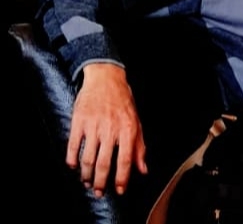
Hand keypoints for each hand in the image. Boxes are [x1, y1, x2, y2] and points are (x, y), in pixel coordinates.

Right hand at [67, 63, 147, 196]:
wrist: (106, 79)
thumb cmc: (123, 101)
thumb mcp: (136, 122)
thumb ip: (139, 147)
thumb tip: (143, 169)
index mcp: (127, 129)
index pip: (125, 160)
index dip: (122, 178)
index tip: (120, 190)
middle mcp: (110, 129)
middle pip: (104, 163)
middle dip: (101, 181)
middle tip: (99, 191)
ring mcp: (93, 125)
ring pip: (88, 158)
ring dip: (86, 174)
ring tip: (87, 181)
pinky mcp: (79, 121)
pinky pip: (72, 145)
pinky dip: (71, 159)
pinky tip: (73, 166)